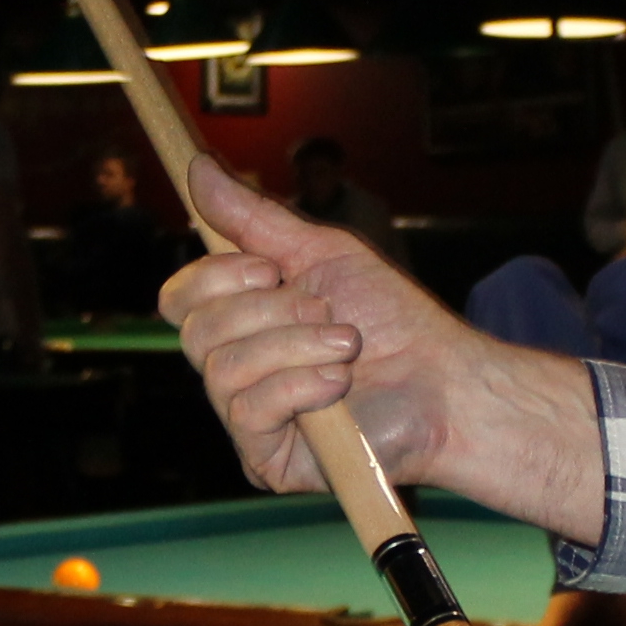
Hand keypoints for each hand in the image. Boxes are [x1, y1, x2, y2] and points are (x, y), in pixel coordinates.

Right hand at [158, 159, 604, 535]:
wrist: (445, 383)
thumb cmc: (392, 321)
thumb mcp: (322, 254)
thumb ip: (254, 218)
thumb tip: (195, 166)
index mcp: (241, 324)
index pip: (180, 299)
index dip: (214, 278)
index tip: (270, 268)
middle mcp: (235, 371)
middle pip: (197, 332)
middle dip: (270, 311)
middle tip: (328, 311)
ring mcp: (248, 419)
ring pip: (223, 370)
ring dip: (295, 346)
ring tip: (347, 347)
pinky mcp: (267, 459)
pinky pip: (249, 411)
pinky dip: (299, 386)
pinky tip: (339, 387)